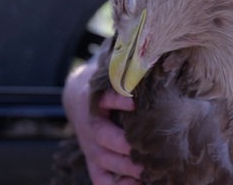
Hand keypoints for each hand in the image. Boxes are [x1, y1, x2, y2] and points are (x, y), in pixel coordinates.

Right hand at [63, 61, 143, 184]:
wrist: (77, 95)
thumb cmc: (104, 82)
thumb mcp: (111, 70)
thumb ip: (128, 70)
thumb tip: (156, 59)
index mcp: (94, 98)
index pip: (105, 98)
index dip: (118, 100)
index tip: (134, 101)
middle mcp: (90, 123)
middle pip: (103, 137)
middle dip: (125, 146)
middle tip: (148, 151)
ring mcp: (89, 143)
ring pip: (102, 160)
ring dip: (123, 168)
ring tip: (144, 172)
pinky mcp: (92, 158)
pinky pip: (98, 178)